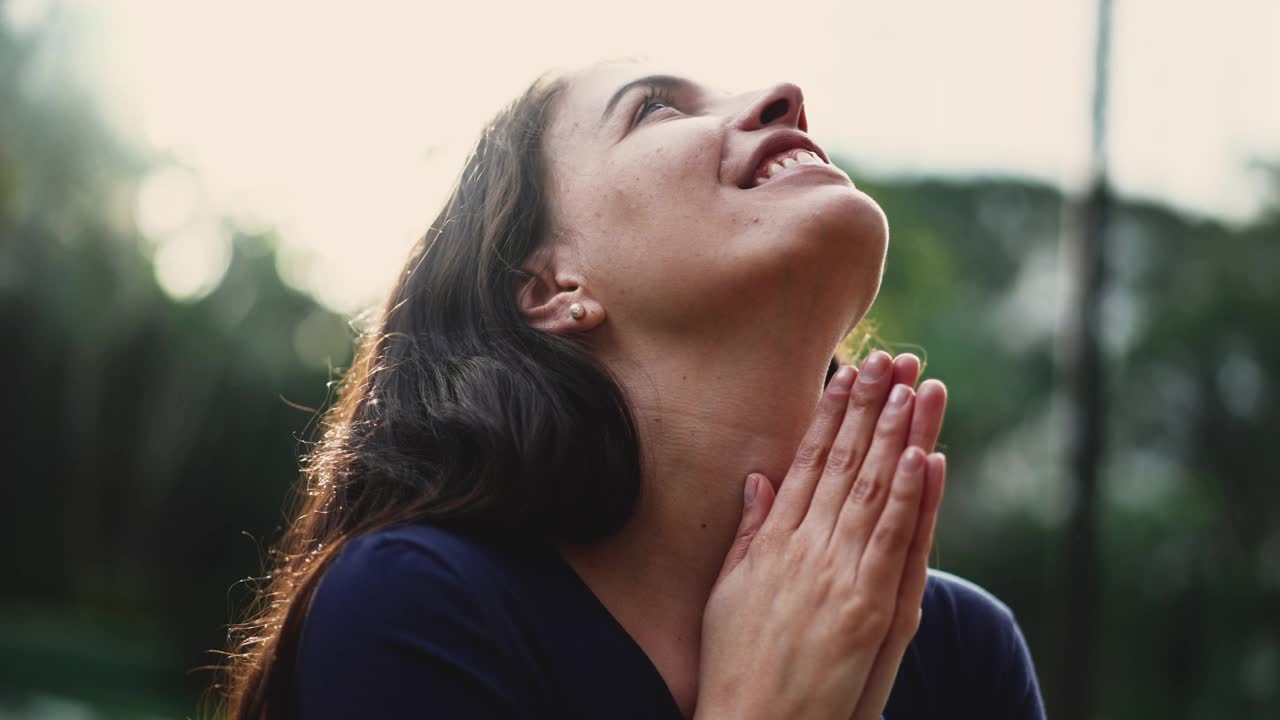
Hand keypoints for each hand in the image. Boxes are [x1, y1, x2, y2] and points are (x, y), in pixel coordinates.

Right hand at [695, 351, 946, 719]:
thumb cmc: (735, 663)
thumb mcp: (728, 590)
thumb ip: (750, 531)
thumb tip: (759, 478)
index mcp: (773, 540)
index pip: (808, 460)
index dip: (831, 413)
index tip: (848, 371)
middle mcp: (804, 547)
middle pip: (845, 462)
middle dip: (870, 406)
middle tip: (892, 358)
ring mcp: (837, 575)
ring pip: (874, 490)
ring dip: (897, 434)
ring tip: (914, 385)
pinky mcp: (867, 608)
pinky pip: (893, 541)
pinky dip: (911, 497)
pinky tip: (924, 455)